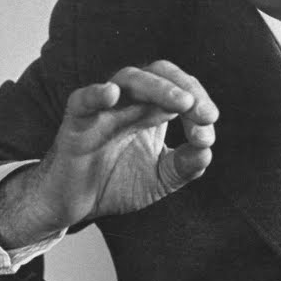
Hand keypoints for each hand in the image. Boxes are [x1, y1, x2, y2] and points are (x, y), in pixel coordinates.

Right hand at [0, 60, 217, 246]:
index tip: (207, 135)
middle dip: (187, 88)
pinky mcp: (76, 123)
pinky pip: (83, 100)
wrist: (72, 206)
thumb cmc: (114, 184)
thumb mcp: (159, 179)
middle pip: (159, 73)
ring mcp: (102, 110)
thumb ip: (183, 166)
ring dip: (159, 88)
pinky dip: (96, 93)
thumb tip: (206, 151)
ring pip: (128, 79)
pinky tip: (111, 93)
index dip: (200, 106)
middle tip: (206, 113)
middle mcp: (129, 103)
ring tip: (183, 102)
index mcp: (151, 110)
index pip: (181, 90)